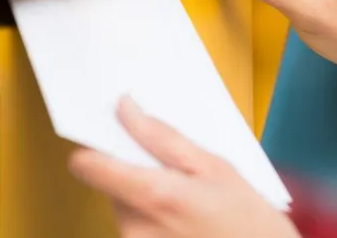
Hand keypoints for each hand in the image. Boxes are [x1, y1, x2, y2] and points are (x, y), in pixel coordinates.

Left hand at [68, 97, 300, 237]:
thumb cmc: (248, 221)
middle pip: (108, 182)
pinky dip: (152, 215)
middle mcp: (135, 228)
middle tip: (173, 168)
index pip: (88, 166)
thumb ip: (162, 137)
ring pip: (122, 203)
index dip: (93, 145)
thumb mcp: (214, 166)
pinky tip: (182, 216)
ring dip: (145, 193)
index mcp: (154, 196)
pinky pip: (134, 224)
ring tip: (185, 196)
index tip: (109, 133)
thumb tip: (125, 109)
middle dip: (134, 169)